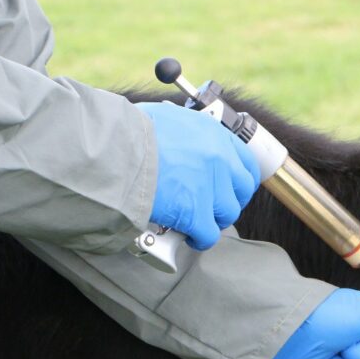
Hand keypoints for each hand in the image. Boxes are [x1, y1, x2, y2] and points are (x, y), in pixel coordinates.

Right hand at [138, 101, 260, 249]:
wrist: (114, 153)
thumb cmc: (128, 132)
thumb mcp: (165, 119)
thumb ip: (183, 133)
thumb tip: (177, 140)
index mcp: (213, 134)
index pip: (245, 161)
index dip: (239, 179)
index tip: (232, 188)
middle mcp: (219, 159)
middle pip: (242, 190)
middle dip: (228, 201)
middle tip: (211, 207)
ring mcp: (211, 188)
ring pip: (227, 214)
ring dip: (212, 220)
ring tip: (195, 222)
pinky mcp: (196, 213)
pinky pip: (208, 235)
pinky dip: (199, 239)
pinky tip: (187, 237)